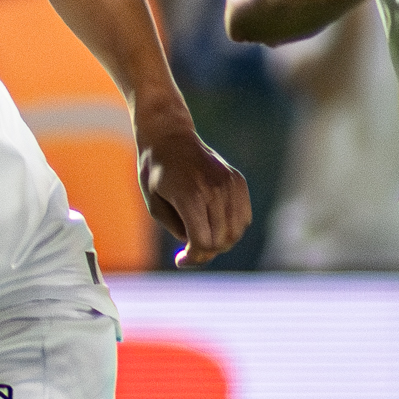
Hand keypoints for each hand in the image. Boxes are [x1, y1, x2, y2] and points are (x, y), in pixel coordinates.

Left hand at [136, 109, 251, 267]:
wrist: (170, 138)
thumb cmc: (156, 172)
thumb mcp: (155, 205)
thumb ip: (177, 229)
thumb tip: (198, 248)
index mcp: (190, 196)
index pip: (203, 242)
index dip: (193, 258)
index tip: (181, 260)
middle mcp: (215, 190)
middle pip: (221, 240)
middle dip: (205, 253)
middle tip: (190, 253)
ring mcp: (230, 184)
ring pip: (236, 231)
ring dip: (221, 242)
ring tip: (202, 240)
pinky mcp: (238, 181)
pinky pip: (244, 216)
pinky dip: (233, 228)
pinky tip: (215, 227)